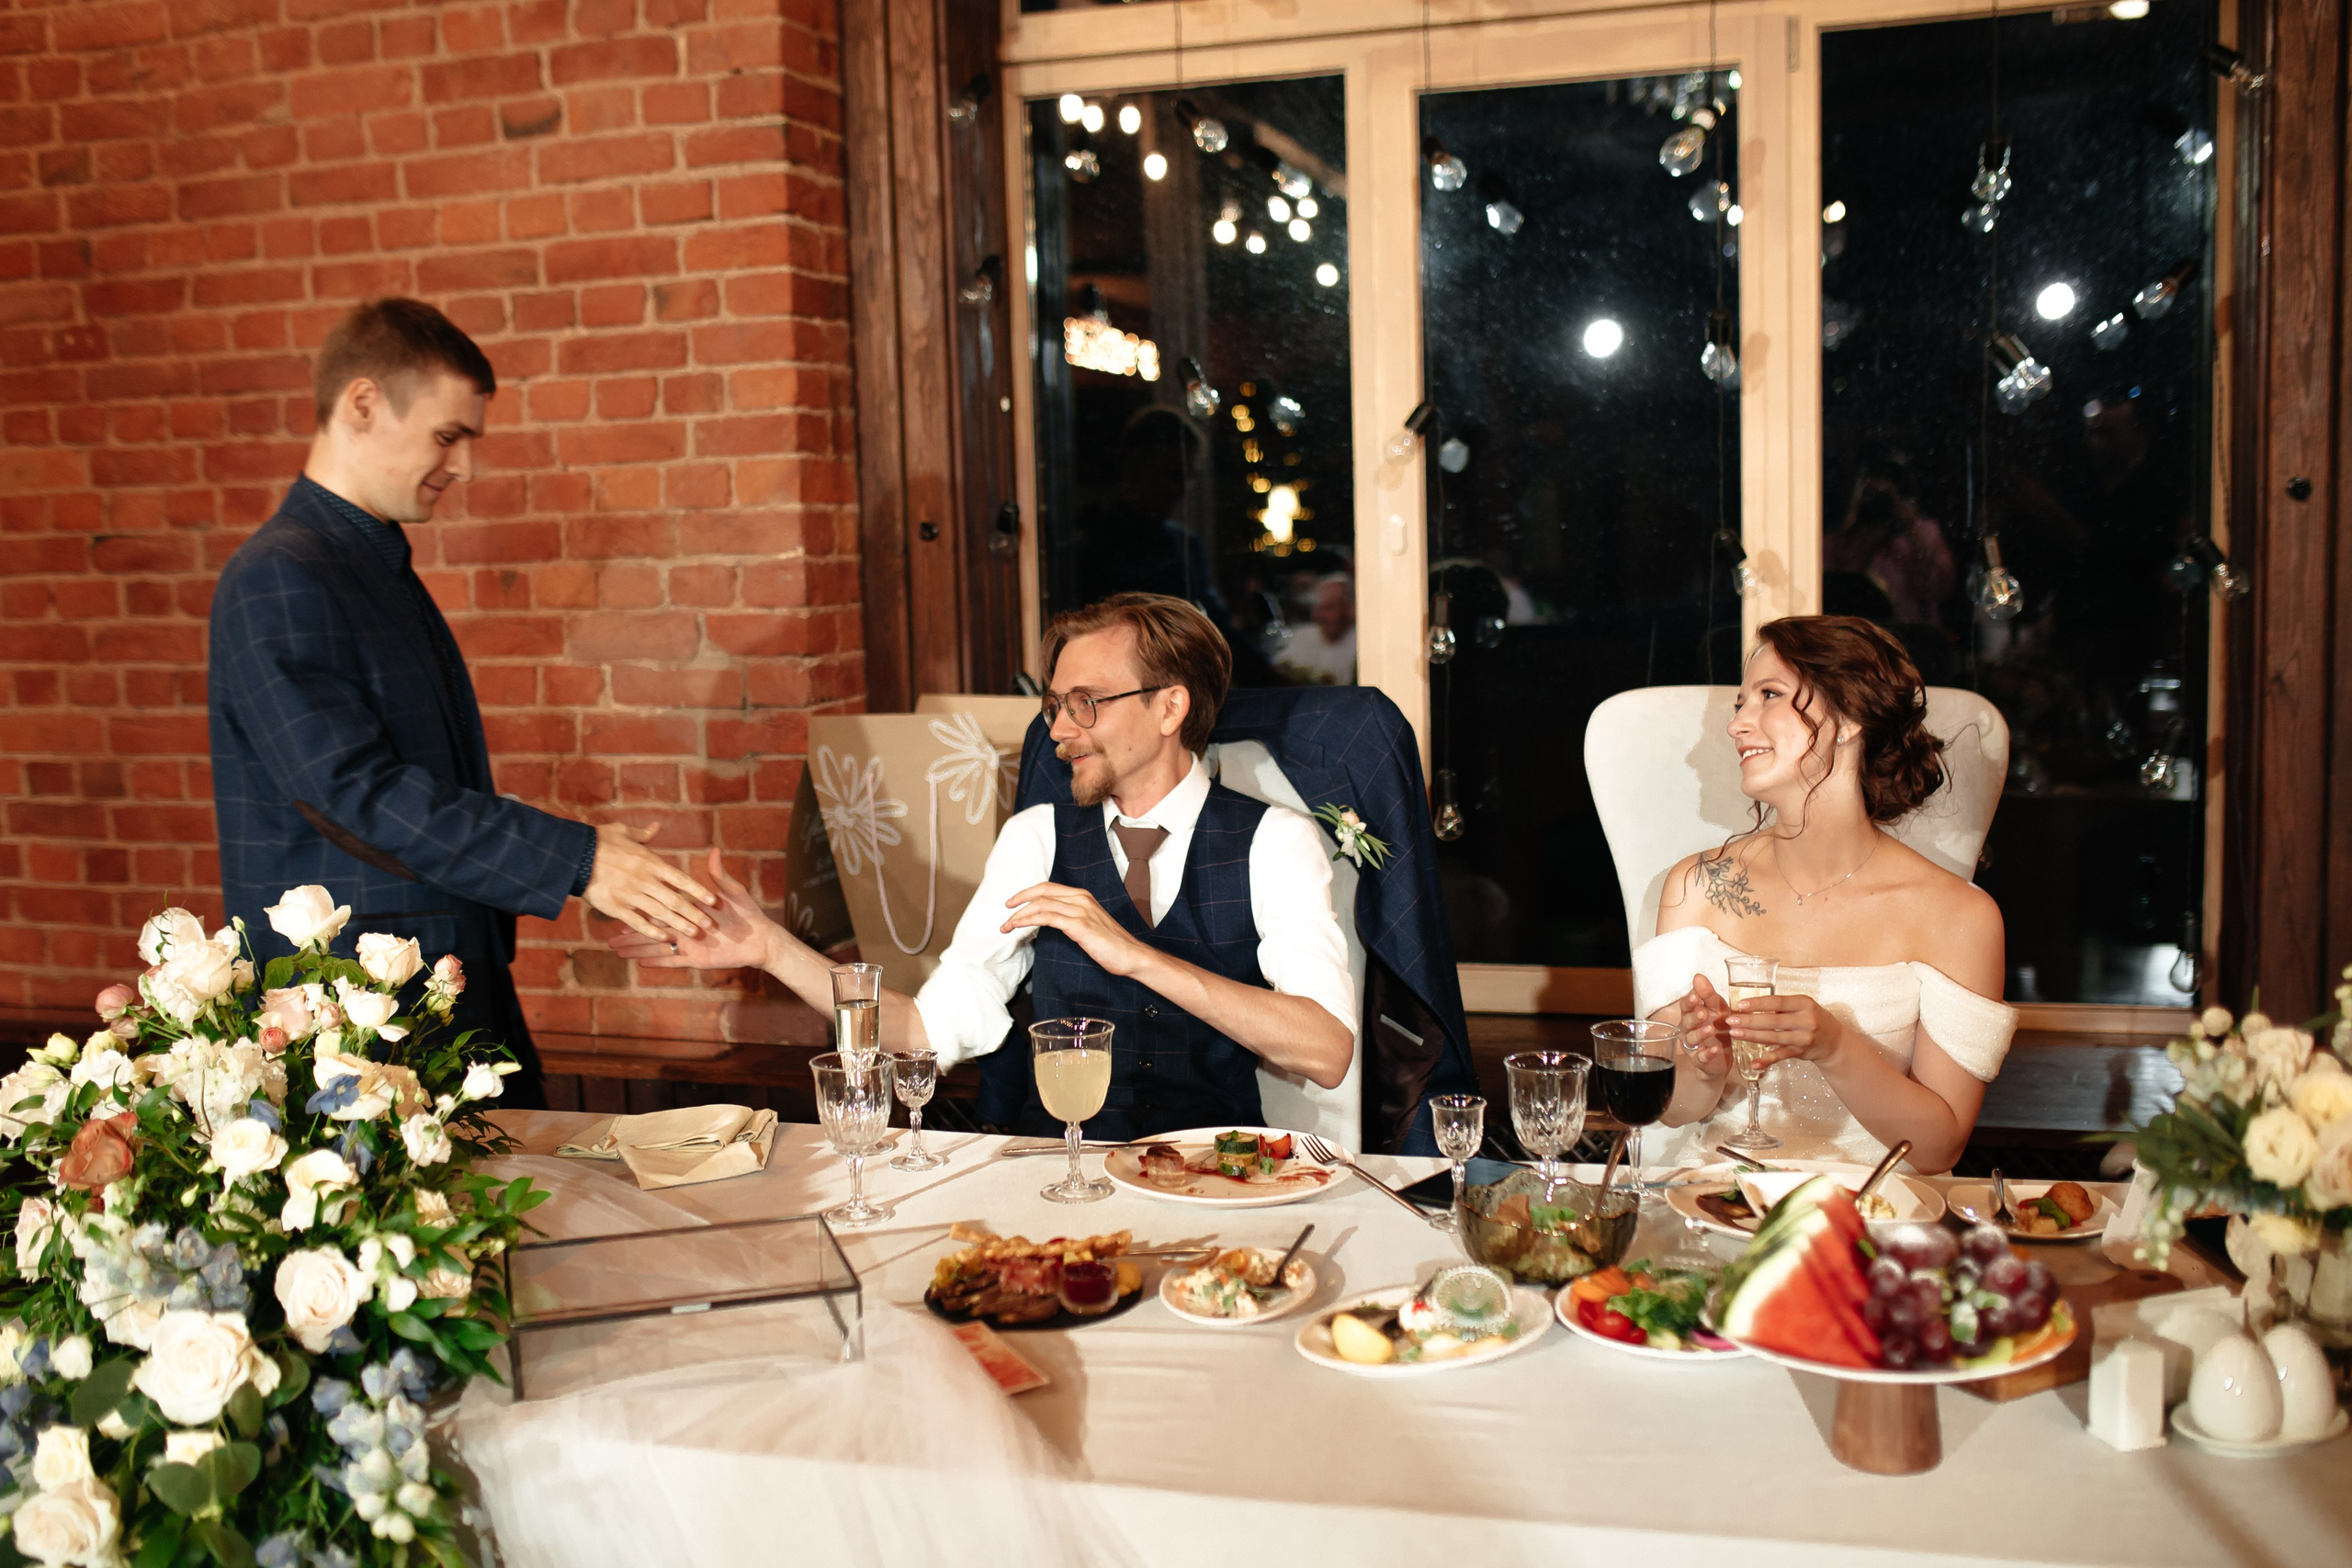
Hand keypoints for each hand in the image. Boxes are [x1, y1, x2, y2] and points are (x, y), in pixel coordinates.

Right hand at [582, 823, 716, 941]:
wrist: (572, 854)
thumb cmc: (599, 840)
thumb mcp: (623, 831)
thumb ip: (643, 834)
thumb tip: (656, 827)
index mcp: (649, 861)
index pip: (680, 879)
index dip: (698, 891)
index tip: (712, 900)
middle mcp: (643, 879)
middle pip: (675, 900)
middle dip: (694, 913)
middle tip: (710, 925)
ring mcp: (630, 894)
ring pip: (660, 913)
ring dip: (679, 925)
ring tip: (695, 934)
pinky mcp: (615, 907)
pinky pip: (637, 922)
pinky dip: (652, 931)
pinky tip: (665, 939)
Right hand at [609, 850, 775, 969]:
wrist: (760, 938)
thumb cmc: (747, 911)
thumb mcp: (732, 891)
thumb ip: (719, 875)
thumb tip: (714, 851)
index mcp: (689, 909)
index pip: (659, 906)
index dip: (641, 905)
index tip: (621, 900)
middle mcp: (684, 926)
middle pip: (652, 928)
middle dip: (630, 932)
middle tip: (609, 934)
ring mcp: (688, 944)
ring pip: (657, 947)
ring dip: (637, 948)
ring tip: (616, 951)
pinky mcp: (696, 959)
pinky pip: (673, 962)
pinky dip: (657, 962)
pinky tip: (639, 963)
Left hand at [1000, 881, 1149, 977]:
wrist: (1131, 956)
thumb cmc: (1111, 945)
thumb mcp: (1089, 926)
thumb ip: (1071, 919)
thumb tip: (1050, 922)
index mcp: (1083, 896)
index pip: (1048, 888)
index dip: (1028, 892)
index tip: (1013, 903)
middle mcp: (1081, 899)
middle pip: (1042, 891)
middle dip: (1019, 899)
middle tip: (1005, 910)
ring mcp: (1081, 911)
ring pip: (1041, 904)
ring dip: (1020, 914)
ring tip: (1007, 925)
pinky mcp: (1079, 925)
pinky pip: (1048, 917)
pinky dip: (1030, 920)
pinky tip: (1020, 927)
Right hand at [1672, 973, 1732, 1080]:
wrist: (1722, 1055)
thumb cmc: (1718, 1027)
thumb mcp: (1718, 1008)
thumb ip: (1708, 994)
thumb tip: (1698, 976)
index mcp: (1691, 1014)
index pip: (1686, 1006)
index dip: (1689, 1002)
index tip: (1695, 996)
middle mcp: (1688, 1029)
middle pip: (1686, 1022)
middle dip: (1694, 1017)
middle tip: (1703, 1013)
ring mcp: (1692, 1045)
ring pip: (1691, 1039)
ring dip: (1700, 1034)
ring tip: (1711, 1029)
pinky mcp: (1699, 1060)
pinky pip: (1700, 1058)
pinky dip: (1707, 1054)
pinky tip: (1715, 1049)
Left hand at [1725, 992, 1844, 1068]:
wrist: (1834, 1041)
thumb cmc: (1813, 1019)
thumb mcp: (1802, 1006)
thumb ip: (1782, 1006)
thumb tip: (1751, 1006)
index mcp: (1804, 1003)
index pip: (1778, 1001)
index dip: (1758, 1003)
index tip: (1740, 1005)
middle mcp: (1805, 1020)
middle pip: (1773, 1020)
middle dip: (1749, 1021)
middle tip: (1731, 1020)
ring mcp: (1804, 1038)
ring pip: (1774, 1037)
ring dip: (1752, 1036)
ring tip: (1735, 1034)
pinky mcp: (1801, 1052)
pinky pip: (1781, 1056)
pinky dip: (1767, 1060)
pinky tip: (1754, 1063)